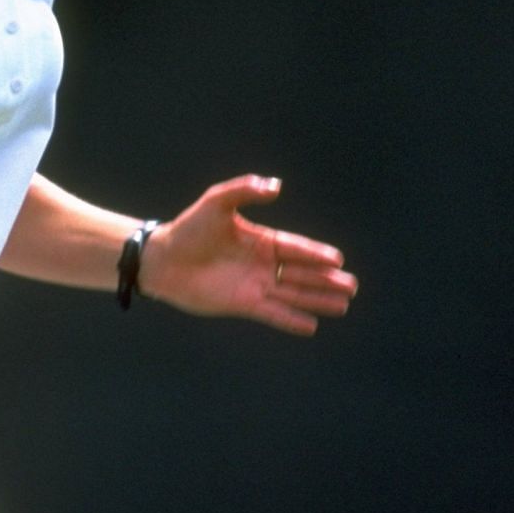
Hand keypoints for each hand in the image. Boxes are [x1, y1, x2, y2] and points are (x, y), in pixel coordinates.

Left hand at [140, 175, 357, 335]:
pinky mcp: (241, 304)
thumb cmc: (188, 228)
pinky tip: (312, 326)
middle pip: (300, 273)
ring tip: (343, 305)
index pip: (295, 247)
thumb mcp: (216, 202)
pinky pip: (272, 313)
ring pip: (292, 294)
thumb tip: (277, 186)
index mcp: (260, 240)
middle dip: (326, 280)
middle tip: (351, 286)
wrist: (162, 259)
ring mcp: (253, 285)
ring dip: (317, 300)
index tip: (337, 260)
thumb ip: (244, 190)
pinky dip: (291, 320)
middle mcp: (260, 264)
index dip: (316, 254)